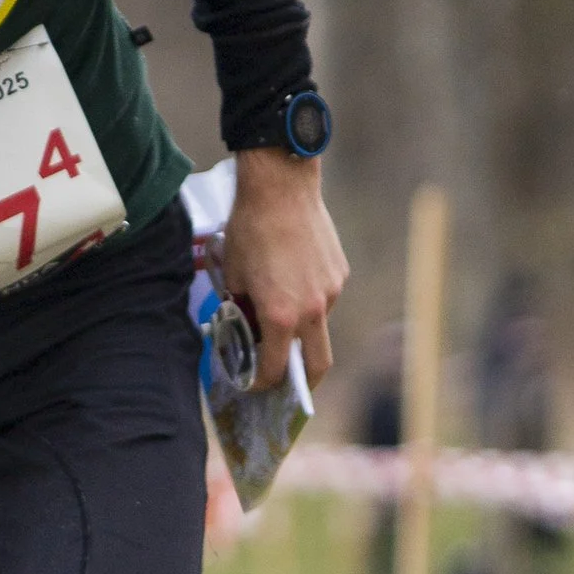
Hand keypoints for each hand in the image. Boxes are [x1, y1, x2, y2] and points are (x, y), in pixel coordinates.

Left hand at [222, 151, 348, 390]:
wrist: (281, 188)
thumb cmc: (249, 230)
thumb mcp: (233, 278)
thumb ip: (242, 311)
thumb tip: (246, 331)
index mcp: (282, 316)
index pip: (276, 369)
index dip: (262, 383)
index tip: (253, 385)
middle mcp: (313, 309)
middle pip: (318, 365)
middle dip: (303, 384)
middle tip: (285, 385)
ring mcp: (331, 291)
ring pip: (320, 327)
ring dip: (302, 332)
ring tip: (278, 315)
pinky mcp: (340, 272)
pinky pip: (325, 298)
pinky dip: (309, 302)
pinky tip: (290, 281)